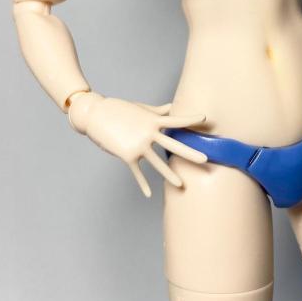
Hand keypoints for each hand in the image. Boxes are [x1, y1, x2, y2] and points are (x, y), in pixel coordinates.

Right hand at [68, 92, 206, 197]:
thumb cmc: (119, 109)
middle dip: (190, 152)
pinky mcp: (127, 155)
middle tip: (206, 159)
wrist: (96, 114)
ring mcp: (138, 145)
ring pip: (158, 163)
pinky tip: (149, 194)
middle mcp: (148, 133)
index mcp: (152, 121)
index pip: (176, 120)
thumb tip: (172, 107)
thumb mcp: (140, 109)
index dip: (191, 118)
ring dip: (170, 175)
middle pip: (174, 144)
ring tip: (181, 185)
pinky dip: (143, 183)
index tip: (205, 117)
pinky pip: (137, 172)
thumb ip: (158, 111)